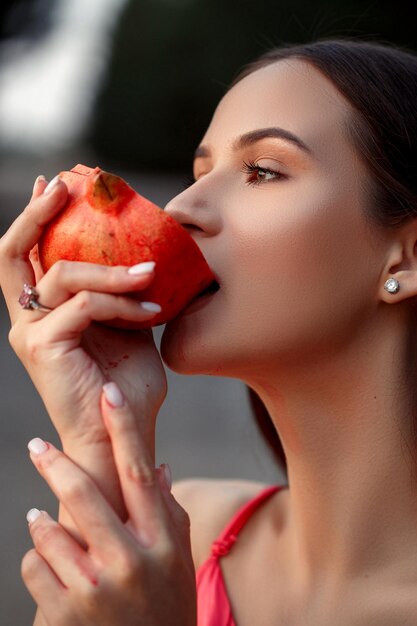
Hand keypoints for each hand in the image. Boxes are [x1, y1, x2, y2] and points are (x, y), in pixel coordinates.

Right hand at [0, 175, 167, 516]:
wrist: (122, 432)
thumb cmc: (125, 382)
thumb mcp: (125, 325)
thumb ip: (120, 293)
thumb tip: (144, 255)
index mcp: (43, 311)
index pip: (27, 256)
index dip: (36, 217)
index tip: (57, 185)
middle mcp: (27, 318)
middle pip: (13, 253)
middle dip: (37, 213)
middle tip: (65, 184)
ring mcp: (31, 332)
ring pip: (63, 276)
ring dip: (111, 270)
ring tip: (149, 271)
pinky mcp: (43, 346)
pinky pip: (84, 305)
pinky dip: (121, 301)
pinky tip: (151, 308)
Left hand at [22, 385, 195, 625]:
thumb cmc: (164, 609)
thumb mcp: (177, 563)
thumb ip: (169, 514)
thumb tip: (158, 468)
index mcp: (161, 543)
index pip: (140, 473)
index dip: (124, 429)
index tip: (109, 393)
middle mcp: (130, 562)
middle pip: (84, 494)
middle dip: (55, 464)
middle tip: (37, 444)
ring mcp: (95, 591)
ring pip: (49, 531)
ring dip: (44, 524)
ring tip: (48, 528)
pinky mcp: (63, 614)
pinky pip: (33, 566)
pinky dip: (37, 561)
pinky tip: (54, 573)